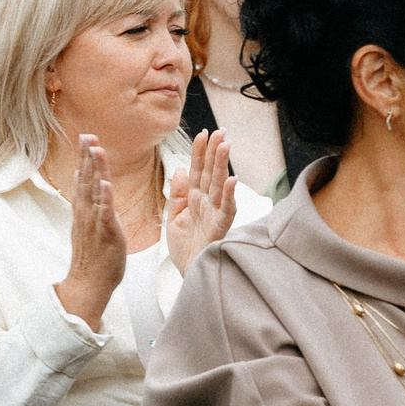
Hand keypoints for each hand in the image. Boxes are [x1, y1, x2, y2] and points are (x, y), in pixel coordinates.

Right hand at [53, 135, 128, 330]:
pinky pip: (104, 214)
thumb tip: (81, 178)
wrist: (88, 284)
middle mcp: (86, 213)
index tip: (86, 137)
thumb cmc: (93, 257)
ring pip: (94, 191)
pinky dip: (104, 198)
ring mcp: (94, 223)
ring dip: (95, 170)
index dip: (85, 158)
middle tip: (87, 134)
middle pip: (86, 180)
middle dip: (87, 156)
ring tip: (96, 149)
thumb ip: (85, 200)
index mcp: (84, 210)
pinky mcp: (105, 234)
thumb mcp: (88, 223)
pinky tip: (105, 183)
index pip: (83, 179)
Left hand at [164, 129, 238, 275]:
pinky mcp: (220, 228)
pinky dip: (228, 195)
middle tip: (219, 131)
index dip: (200, 153)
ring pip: (219, 185)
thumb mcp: (174, 218)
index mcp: (195, 200)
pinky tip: (231, 179)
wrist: (188, 274)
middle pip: (210, 173)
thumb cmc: (184, 249)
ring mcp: (215, 214)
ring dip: (222, 165)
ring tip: (225, 145)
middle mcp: (207, 203)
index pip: (198, 171)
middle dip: (214, 152)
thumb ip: (177, 195)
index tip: (203, 133)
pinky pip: (226, 209)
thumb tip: (180, 169)